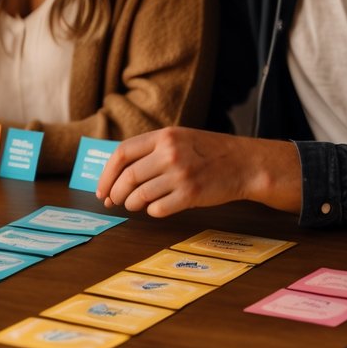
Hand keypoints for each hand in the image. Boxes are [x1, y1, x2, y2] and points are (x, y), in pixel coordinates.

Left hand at [96, 127, 301, 217]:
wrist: (244, 163)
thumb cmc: (209, 152)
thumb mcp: (179, 138)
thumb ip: (151, 150)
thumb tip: (118, 172)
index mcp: (163, 135)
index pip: (122, 153)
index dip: (106, 174)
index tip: (101, 189)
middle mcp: (169, 153)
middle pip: (127, 178)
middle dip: (116, 194)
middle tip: (114, 202)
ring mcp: (180, 174)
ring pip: (139, 196)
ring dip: (132, 204)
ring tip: (136, 204)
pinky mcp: (191, 194)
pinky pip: (158, 209)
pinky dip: (152, 211)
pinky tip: (158, 207)